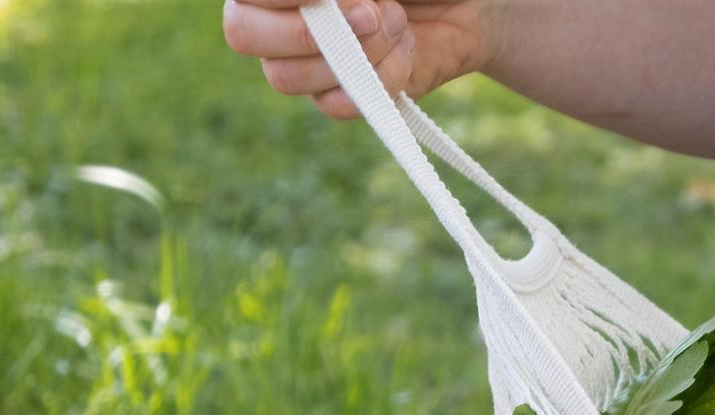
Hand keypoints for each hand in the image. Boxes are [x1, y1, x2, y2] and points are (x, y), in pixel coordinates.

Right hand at [223, 0, 490, 118]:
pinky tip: (406, 51)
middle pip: (244, 35)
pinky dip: (380, 78)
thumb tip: (323, 2)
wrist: (470, 3)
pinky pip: (335, 105)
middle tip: (370, 13)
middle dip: (308, 29)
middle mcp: (279, 16)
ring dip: (356, 50)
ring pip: (287, 77)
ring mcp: (308, 59)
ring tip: (399, 22)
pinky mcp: (343, 94)